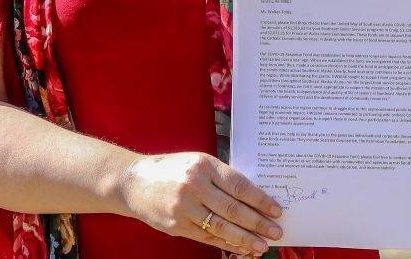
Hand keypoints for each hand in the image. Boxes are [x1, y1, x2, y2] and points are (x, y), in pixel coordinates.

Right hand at [116, 151, 283, 256]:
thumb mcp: (199, 162)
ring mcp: (184, 207)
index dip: (260, 200)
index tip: (276, 210)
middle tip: (275, 231)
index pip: (240, 185)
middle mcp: (195, 186)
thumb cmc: (173, 170)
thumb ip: (223, 177)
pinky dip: (226, 244)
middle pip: (233, 209)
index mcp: (205, 165)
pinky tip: (240, 247)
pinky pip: (206, 237)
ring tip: (261, 245)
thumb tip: (254, 197)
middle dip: (258, 222)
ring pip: (221, 227)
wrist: (134, 182)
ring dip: (245, 238)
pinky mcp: (176, 225)